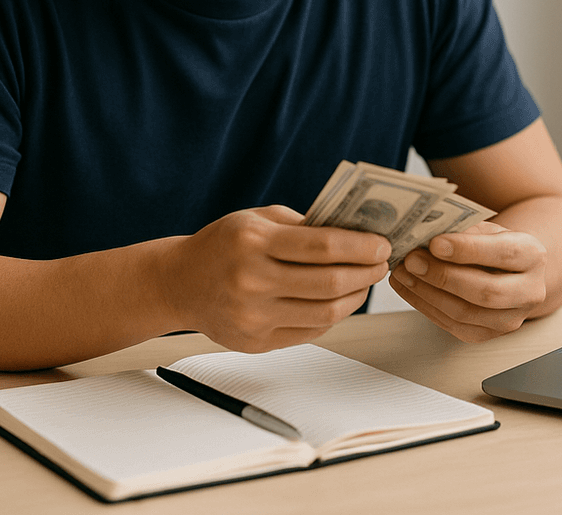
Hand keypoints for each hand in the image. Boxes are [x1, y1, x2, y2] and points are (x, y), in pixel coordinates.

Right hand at [164, 205, 390, 352]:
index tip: (383, 244)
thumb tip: (355, 236)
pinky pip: (310, 330)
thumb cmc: (223, 244)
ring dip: (356, 297)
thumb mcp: (257, 219)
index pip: (322, 246)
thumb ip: (302, 225)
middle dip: (366, 272)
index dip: (361, 247)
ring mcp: (253, 316)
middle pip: (329, 283)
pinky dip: (333, 315)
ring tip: (365, 282)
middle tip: (382, 263)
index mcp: (253, 241)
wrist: (178, 283)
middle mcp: (252, 280)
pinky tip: (340, 300)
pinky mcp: (256, 342)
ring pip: (325, 312)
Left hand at [389, 222, 547, 341]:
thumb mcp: (487, 229)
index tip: (435, 242)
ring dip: (427, 293)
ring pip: (465, 313)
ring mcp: (510, 319)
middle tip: (412, 260)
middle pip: (486, 291)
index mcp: (533, 256)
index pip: (503, 254)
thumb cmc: (493, 245)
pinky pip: (452, 325)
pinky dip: (425, 305)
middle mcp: (530, 292)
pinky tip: (408, 287)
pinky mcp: (488, 334)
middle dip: (443, 276)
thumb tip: (424, 233)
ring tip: (403, 272)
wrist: (510, 272)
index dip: (468, 249)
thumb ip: (463, 230)